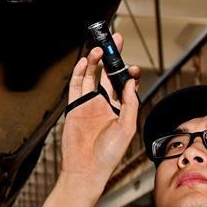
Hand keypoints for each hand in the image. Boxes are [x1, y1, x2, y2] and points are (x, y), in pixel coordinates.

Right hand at [61, 34, 139, 185]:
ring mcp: (89, 104)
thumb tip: (130, 82)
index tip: (131, 65)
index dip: (128, 72)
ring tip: (100, 49)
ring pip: (91, 76)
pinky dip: (79, 73)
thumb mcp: (126, 127)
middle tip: (115, 39)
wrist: (86, 168)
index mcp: (119, 109)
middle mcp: (104, 104)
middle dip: (112, 57)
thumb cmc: (109, 153)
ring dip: (96, 62)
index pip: (124, 84)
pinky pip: (76, 86)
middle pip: (108, 74)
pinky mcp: (74, 107)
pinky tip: (86, 62)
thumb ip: (128, 103)